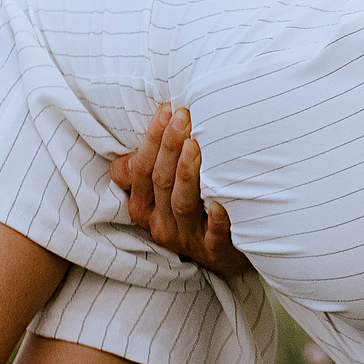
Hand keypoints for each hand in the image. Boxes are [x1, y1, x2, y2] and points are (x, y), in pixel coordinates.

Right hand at [109, 103, 252, 278]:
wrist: (223, 254)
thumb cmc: (192, 208)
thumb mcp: (163, 190)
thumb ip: (150, 164)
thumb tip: (152, 119)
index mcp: (144, 207)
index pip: (140, 170)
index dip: (151, 139)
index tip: (167, 109)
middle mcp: (160, 223)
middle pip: (160, 181)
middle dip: (169, 145)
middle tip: (184, 115)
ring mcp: (187, 238)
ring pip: (181, 204)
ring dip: (187, 173)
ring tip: (196, 144)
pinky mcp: (214, 251)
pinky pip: (213, 237)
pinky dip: (216, 221)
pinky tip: (220, 203)